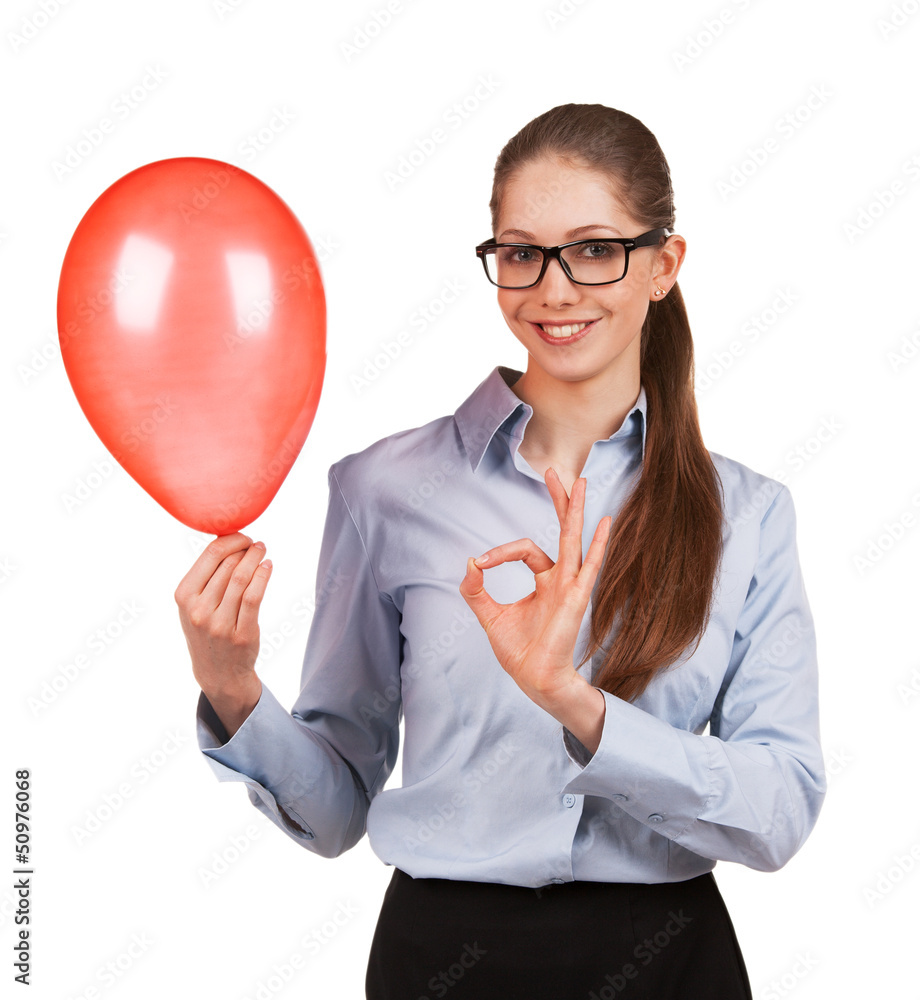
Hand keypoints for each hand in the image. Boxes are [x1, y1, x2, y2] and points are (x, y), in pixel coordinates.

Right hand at [174, 532, 271, 735]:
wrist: (217, 673)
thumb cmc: (207, 630)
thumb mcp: (194, 604)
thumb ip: (206, 576)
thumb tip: (226, 539)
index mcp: (184, 596)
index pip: (209, 556)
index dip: (230, 540)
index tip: (242, 536)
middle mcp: (198, 609)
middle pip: (228, 565)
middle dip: (245, 548)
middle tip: (256, 543)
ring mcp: (219, 623)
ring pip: (241, 578)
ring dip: (256, 559)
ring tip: (262, 550)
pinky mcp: (241, 633)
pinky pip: (253, 597)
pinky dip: (263, 577)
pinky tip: (268, 567)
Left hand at [458, 469, 610, 710]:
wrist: (534, 679)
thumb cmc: (518, 651)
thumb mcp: (490, 615)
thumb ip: (476, 590)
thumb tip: (468, 563)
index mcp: (544, 580)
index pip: (526, 549)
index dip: (500, 552)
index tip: (479, 564)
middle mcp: (560, 578)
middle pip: (562, 530)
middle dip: (558, 501)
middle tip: (552, 471)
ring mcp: (571, 586)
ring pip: (574, 539)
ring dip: (574, 510)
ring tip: (578, 481)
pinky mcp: (576, 598)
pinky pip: (589, 566)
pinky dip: (598, 544)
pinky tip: (604, 521)